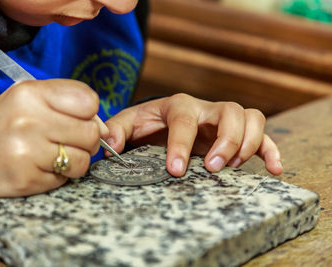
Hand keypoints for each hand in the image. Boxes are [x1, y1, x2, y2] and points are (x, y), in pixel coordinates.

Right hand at [0, 79, 101, 206]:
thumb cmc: (5, 127)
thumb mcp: (30, 101)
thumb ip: (69, 105)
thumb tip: (105, 129)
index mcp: (30, 94)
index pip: (89, 101)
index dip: (89, 113)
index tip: (78, 118)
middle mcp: (28, 120)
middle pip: (91, 133)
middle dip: (85, 140)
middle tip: (66, 141)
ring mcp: (27, 152)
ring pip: (83, 160)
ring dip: (74, 161)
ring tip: (52, 155)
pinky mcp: (27, 179)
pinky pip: (66, 179)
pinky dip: (59, 176)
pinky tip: (40, 168)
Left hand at [104, 93, 282, 176]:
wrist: (164, 123)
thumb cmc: (147, 124)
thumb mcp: (128, 124)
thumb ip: (117, 130)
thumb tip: (109, 144)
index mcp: (178, 105)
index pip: (184, 119)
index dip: (181, 144)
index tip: (175, 170)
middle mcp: (205, 109)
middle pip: (230, 111)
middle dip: (225, 141)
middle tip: (212, 167)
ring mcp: (223, 120)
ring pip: (251, 117)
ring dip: (247, 143)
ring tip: (232, 166)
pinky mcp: (236, 134)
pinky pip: (262, 135)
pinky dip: (271, 150)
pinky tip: (274, 169)